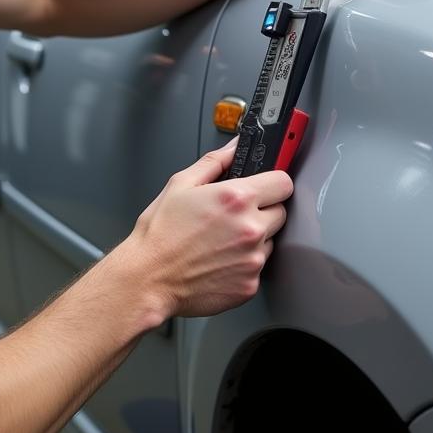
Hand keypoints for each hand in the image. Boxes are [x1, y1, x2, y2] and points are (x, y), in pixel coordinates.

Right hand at [127, 139, 291, 319]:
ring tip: (221, 240)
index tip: (264, 187)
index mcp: (236, 199)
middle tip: (233, 216)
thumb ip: (214, 162)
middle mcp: (251, 228)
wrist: (149, 278)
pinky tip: (219, 260)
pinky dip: (244, 263)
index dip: (272, 183)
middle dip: (263, 210)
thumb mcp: (180, 185)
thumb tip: (234, 148)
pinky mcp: (250, 284)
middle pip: (280, 211)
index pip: (283, 183)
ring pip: (270, 240)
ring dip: (254, 238)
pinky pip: (258, 267)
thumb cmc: (160, 234)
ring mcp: (253, 259)